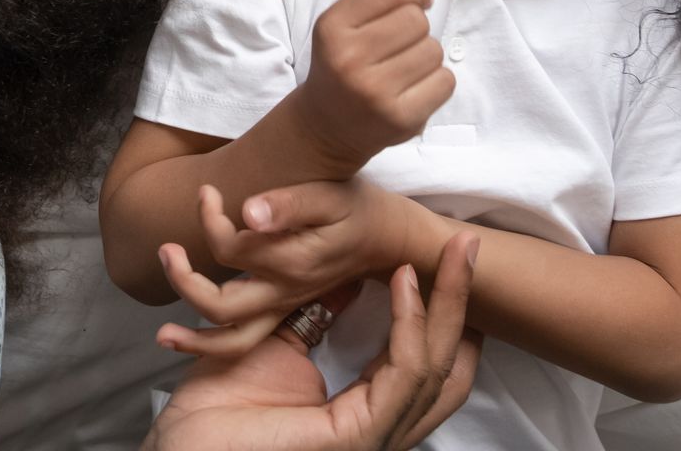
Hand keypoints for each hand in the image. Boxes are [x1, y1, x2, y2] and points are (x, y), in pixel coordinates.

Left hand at [143, 232, 483, 450]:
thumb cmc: (213, 414)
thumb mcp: (275, 349)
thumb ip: (315, 319)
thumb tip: (346, 279)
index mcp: (360, 414)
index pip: (423, 368)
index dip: (441, 317)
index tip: (445, 265)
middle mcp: (376, 430)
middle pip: (447, 372)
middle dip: (461, 306)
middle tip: (466, 248)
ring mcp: (372, 439)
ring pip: (436, 371)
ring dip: (448, 305)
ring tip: (451, 253)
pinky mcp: (357, 438)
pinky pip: (402, 376)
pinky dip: (410, 325)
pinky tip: (404, 285)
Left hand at [156, 181, 414, 356]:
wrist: (389, 240)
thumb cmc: (358, 209)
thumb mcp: (331, 196)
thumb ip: (288, 204)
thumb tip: (245, 212)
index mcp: (292, 261)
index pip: (231, 248)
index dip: (209, 218)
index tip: (208, 192)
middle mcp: (284, 292)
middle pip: (221, 305)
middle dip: (184, 282)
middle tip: (166, 249)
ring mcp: (284, 306)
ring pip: (233, 341)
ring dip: (195, 340)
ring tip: (162, 333)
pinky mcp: (284, 310)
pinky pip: (246, 341)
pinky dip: (214, 345)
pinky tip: (185, 336)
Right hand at [296, 0, 452, 173]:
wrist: (327, 125)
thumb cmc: (343, 60)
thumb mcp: (348, 16)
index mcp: (332, 27)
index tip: (413, 2)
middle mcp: (349, 60)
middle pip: (416, 20)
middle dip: (417, 26)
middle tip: (401, 41)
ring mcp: (375, 93)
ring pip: (433, 50)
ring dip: (427, 54)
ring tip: (405, 66)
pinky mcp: (401, 120)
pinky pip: (445, 81)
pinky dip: (437, 81)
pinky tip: (414, 87)